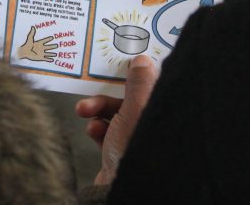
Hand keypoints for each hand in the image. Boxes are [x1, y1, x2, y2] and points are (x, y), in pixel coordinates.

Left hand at [16, 25, 57, 61]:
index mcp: (39, 43)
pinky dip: (49, 59)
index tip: (52, 37)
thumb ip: (32, 33)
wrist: (24, 52)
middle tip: (57, 45)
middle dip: (53, 46)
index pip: (45, 40)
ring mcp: (41, 53)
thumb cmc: (26, 45)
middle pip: (48, 47)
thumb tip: (32, 27)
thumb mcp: (30, 38)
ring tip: (55, 54)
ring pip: (48, 54)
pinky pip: (46, 59)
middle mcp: (41, 48)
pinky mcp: (40, 58)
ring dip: (52, 54)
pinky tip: (52, 60)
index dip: (48, 39)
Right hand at [75, 55, 158, 185]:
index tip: (128, 58)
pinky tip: (93, 132)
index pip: (158, 84)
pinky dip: (98, 128)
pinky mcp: (122, 152)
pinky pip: (109, 131)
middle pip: (133, 97)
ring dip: (98, 109)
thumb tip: (142, 60)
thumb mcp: (134, 111)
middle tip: (96, 84)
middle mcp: (155, 125)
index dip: (144, 71)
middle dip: (110, 91)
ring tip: (85, 110)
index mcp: (164, 114)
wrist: (116, 191)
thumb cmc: (131, 153)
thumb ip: (139, 84)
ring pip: (117, 113)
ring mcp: (138, 140)